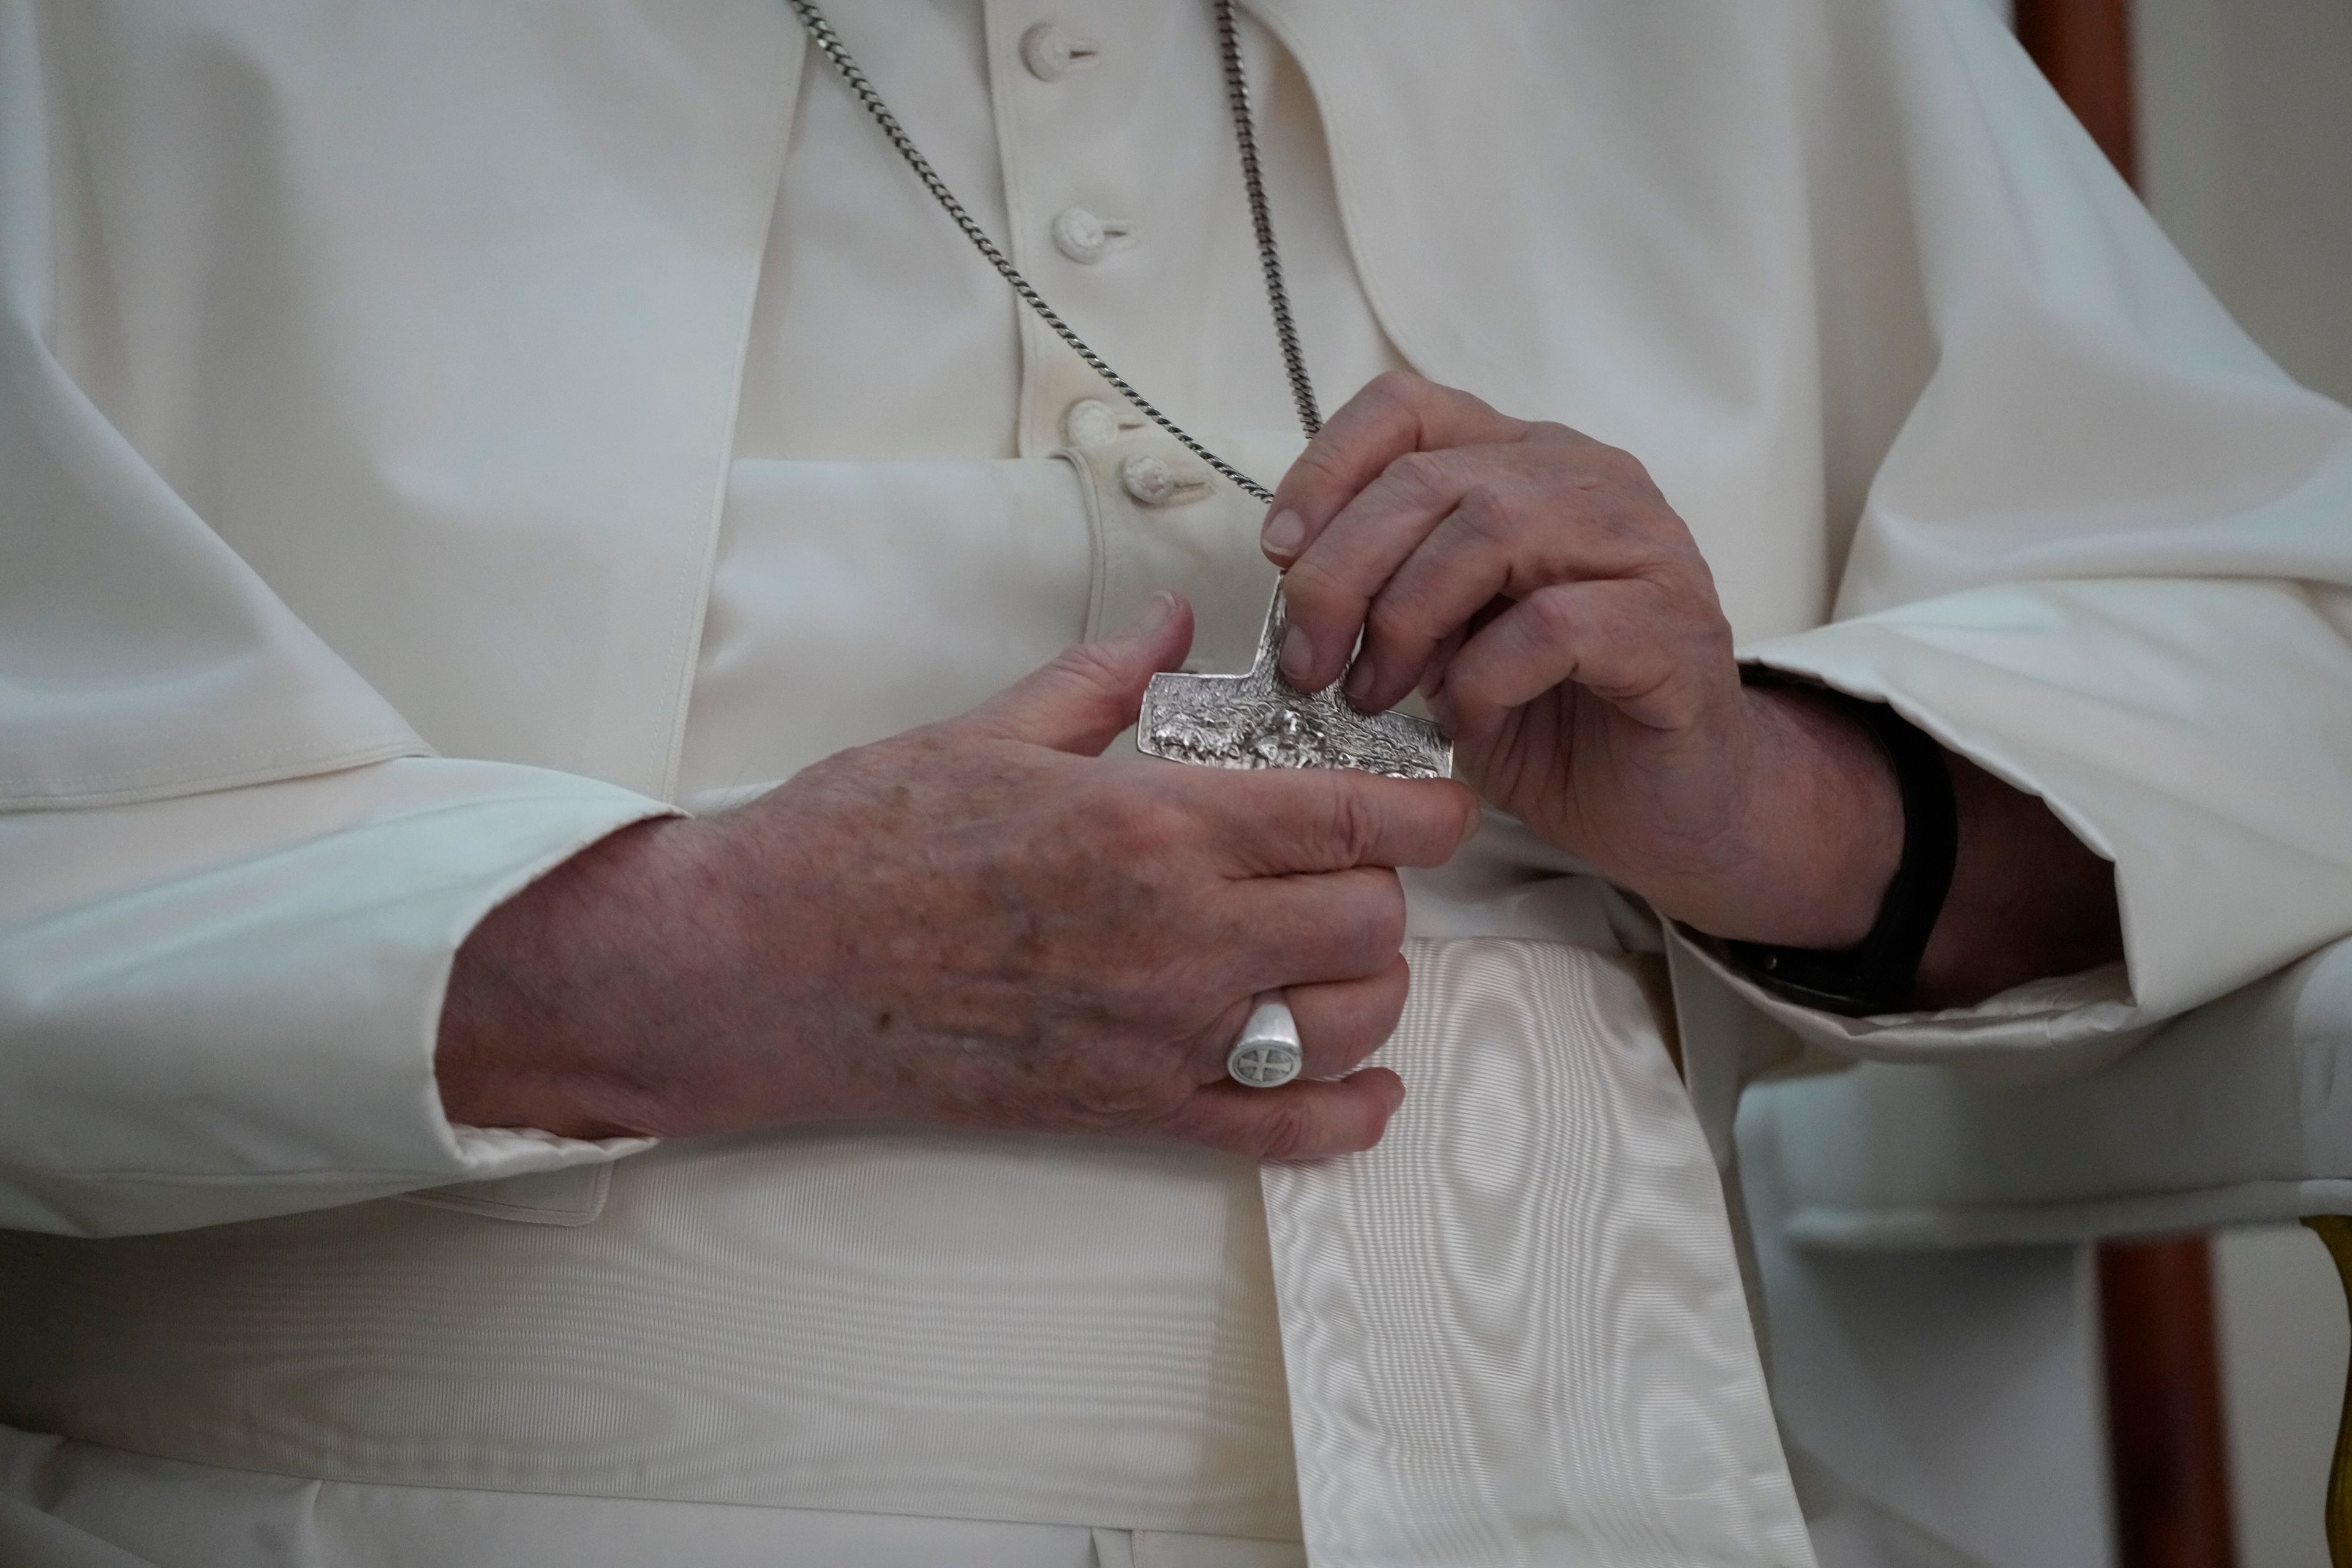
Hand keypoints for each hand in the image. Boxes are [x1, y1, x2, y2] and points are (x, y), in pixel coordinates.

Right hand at [438, 593, 1479, 1158]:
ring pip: (1348, 1023)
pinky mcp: (1128, 1109)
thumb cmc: (861, 843)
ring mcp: (1159, 1034)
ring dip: (1366, 988)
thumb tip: (1170, 621)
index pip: (1352, 818)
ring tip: (1335, 955)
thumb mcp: (990, 730)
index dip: (1426, 809)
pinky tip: (1359, 1087)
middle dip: (1382, 889)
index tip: (1441, 801)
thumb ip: (1105, 677)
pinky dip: (1342, 1115)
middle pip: (1373, 922)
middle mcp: (1177, 934)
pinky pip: (1279, 1133)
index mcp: (1152, 823)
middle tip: (1347, 867)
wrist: (766, 966)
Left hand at [1263, 372, 1902, 947]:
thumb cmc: (1547, 717)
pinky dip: (1482, 679)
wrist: (1668, 806)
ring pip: (1492, 532)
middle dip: (1341, 573)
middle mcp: (1586, 478)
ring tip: (1374, 697)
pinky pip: (1554, 625)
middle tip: (1305, 662)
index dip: (1325, 470)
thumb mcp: (1438, 642)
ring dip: (1404, 623)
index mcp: (1521, 461)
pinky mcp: (1673, 625)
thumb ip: (1385, 592)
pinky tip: (1461, 724)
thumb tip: (1296, 585)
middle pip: (1430, 478)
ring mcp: (1641, 545)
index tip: (1278, 554)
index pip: (1407, 407)